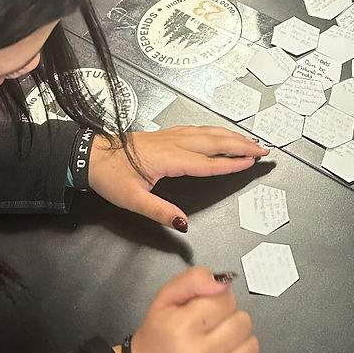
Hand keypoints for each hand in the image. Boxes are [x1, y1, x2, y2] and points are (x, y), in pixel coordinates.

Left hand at [88, 127, 268, 229]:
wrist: (90, 155)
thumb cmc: (109, 176)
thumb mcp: (132, 200)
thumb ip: (160, 211)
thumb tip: (183, 223)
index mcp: (169, 159)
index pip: (209, 162)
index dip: (232, 162)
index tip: (251, 162)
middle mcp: (174, 144)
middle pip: (215, 141)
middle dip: (241, 144)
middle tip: (262, 149)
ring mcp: (170, 136)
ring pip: (207, 132)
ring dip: (231, 135)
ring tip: (249, 140)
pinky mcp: (165, 135)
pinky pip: (197, 129)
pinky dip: (215, 130)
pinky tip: (219, 132)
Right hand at [124, 267, 262, 352]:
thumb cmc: (160, 335)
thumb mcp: (166, 298)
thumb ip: (194, 279)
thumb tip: (224, 281)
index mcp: (181, 328)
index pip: (226, 300)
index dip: (218, 301)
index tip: (205, 311)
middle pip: (243, 321)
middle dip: (230, 319)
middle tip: (211, 328)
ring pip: (252, 344)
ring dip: (239, 340)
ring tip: (219, 344)